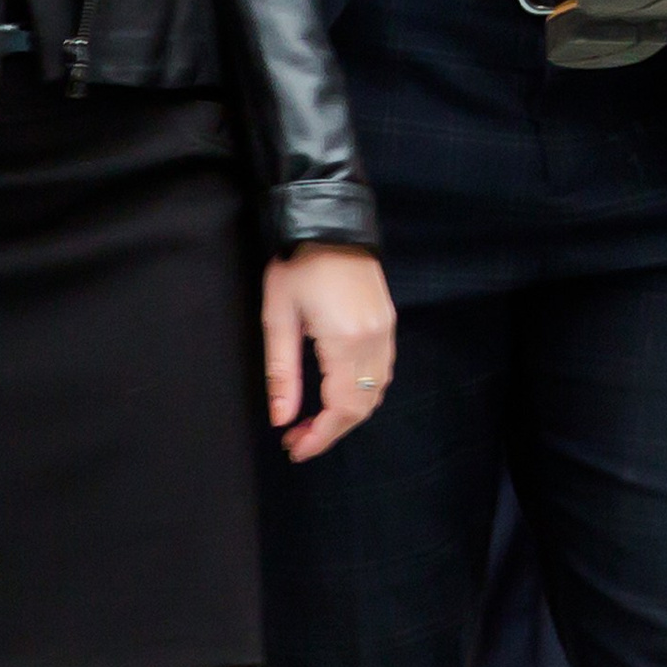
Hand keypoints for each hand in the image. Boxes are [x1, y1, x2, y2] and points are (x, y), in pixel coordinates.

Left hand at [261, 245, 395, 463]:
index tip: (294, 448)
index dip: (320, 437)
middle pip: (362, 406)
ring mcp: (386, 329)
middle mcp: (374, 339)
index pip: (341, 408)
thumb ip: (282, 372)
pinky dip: (363, 392)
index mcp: (346, 340)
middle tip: (299, 438)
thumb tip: (281, 418)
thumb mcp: (278, 315)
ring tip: (314, 419)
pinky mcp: (388, 319)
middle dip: (332, 430)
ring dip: (348, 413)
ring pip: (377, 391)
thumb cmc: (297, 263)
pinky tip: (336, 392)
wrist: (327, 217)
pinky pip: (382, 370)